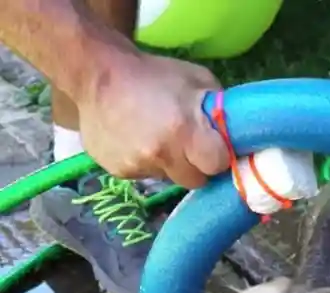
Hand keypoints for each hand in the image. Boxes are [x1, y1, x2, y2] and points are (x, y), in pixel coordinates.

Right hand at [76, 52, 229, 188]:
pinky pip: (145, 176)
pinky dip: (145, 163)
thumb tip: (234, 136)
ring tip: (157, 137)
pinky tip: (136, 140)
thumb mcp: (197, 82)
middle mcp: (162, 154)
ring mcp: (138, 166)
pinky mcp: (119, 172)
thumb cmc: (154, 75)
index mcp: (184, 131)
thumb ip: (219, 112)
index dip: (217, 158)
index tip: (213, 148)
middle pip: (194, 180)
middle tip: (187, 144)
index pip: (216, 165)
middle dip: (195, 166)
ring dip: (169, 164)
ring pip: (169, 178)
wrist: (95, 74)